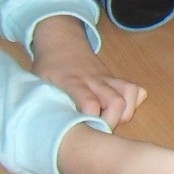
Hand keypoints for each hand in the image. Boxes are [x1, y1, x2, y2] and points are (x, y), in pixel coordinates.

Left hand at [32, 15, 146, 126]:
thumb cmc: (48, 66)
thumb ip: (46, 104)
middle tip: (98, 131)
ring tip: (110, 121)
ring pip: (130, 93)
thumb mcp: (39, 84)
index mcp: (72, 82)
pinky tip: (119, 111)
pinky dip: (133, 102)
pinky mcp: (114, 79)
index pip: (89, 103)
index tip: (84, 133)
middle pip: (116, 102)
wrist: (61, 40)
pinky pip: (134, 89)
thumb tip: (48, 130)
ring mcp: (107, 78)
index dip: (91, 121)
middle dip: (112, 122)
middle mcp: (93, 80)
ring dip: (125, 113)